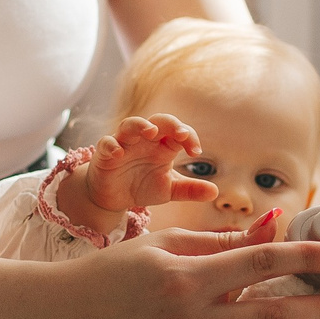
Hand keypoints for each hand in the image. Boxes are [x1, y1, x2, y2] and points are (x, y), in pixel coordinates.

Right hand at [88, 116, 214, 212]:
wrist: (114, 198)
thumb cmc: (142, 186)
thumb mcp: (168, 191)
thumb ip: (190, 190)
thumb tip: (215, 192)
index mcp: (163, 146)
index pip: (179, 133)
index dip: (190, 138)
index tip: (196, 152)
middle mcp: (145, 140)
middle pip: (158, 121)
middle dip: (170, 123)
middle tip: (181, 133)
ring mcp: (124, 144)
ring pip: (131, 124)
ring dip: (141, 125)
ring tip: (151, 131)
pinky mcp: (105, 153)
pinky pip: (106, 143)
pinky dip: (112, 145)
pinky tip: (119, 152)